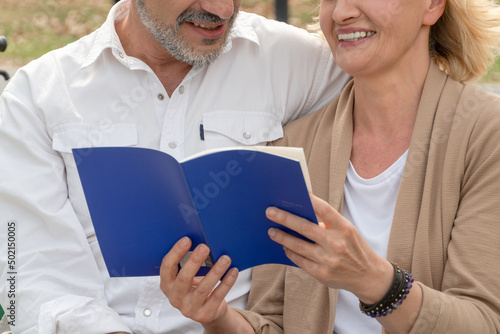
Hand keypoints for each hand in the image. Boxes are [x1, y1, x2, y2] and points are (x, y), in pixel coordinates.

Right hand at [159, 237, 238, 323]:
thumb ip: (188, 263)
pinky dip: (226, 283)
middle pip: (184, 278)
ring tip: (225, 258)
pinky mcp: (205, 314)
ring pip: (203, 288)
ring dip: (215, 271)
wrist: (206, 310)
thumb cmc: (195, 287)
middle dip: (195, 261)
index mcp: (167, 284)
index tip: (187, 239)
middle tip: (205, 247)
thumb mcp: (187, 277)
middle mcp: (175, 298)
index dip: (176, 252)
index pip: (167, 267)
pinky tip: (233, 271)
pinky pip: (217, 296)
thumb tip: (201, 239)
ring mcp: (189, 308)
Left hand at [266, 194, 392, 303]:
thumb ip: (329, 223)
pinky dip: (290, 252)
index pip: (324, 210)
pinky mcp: (322, 274)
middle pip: (305, 228)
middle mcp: (336, 243)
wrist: (369, 276)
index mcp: (344, 228)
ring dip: (282, 237)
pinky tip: (284, 247)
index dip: (309, 200)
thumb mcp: (348, 231)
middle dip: (285, 218)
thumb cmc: (355, 248)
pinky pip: (300, 261)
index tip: (294, 193)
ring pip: (298, 246)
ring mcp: (328, 260)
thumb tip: (302, 212)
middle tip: (270, 212)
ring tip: (272, 231)